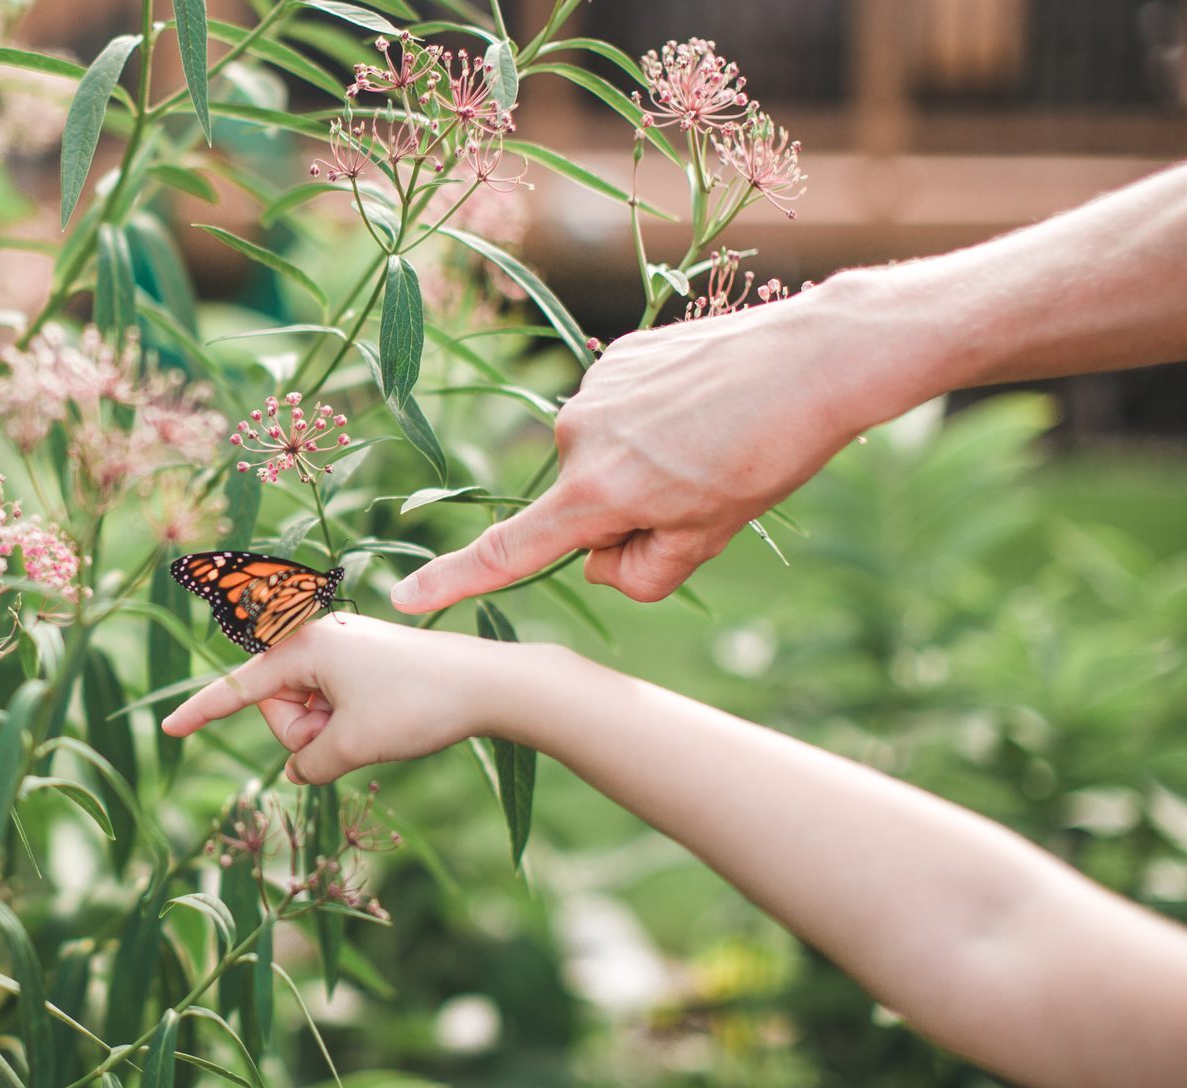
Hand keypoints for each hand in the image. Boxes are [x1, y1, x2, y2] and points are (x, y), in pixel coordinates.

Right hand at [161, 614, 518, 784]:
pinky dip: (349, 725)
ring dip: (330, 732)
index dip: (202, 712)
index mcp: (304, 647)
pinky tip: (385, 722)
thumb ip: (309, 763)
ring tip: (374, 726)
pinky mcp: (366, 665)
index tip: (167, 728)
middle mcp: (318, 640)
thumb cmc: (417, 705)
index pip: (239, 688)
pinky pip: (335, 706)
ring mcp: (344, 652)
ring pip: (308, 711)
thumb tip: (300, 770)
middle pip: (276, 706)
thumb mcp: (352, 745)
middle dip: (302, 733)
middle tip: (348, 734)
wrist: (489, 684)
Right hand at [390, 277, 908, 611]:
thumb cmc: (770, 454)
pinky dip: (651, 419)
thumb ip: (643, 571)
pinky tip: (702, 404)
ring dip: (642, 462)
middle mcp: (578, 439)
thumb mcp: (710, 537)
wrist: (813, 356)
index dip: (456, 579)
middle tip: (701, 490)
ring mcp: (593, 391)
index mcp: (597, 493)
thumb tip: (602, 561)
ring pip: (602, 459)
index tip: (406, 598)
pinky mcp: (616, 357)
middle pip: (580, 507)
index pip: (512, 551)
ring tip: (711, 439)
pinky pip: (618, 412)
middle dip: (625, 514)